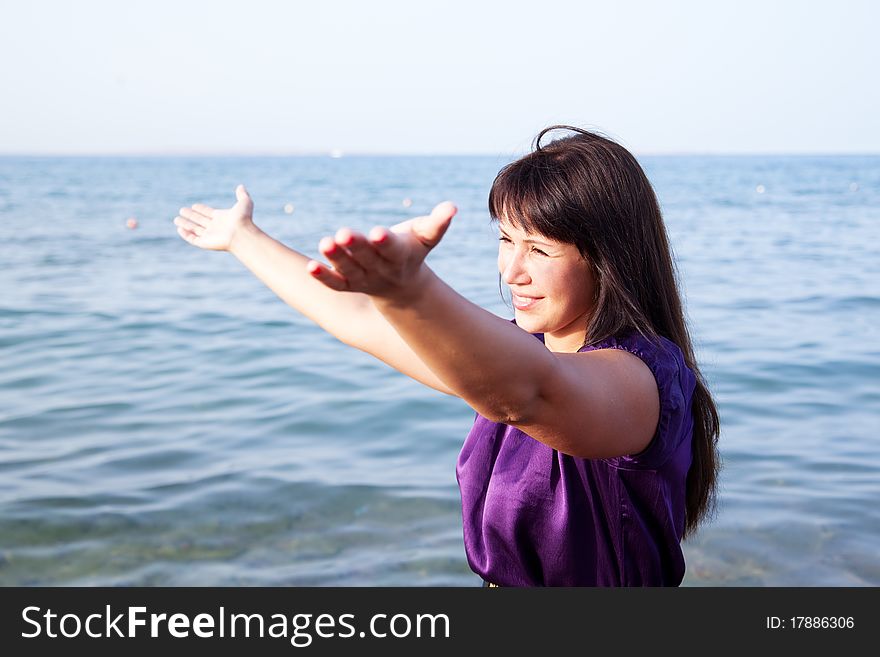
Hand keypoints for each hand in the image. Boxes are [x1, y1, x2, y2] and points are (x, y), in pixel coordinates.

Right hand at [173, 185, 254, 251]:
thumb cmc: (243, 219)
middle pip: (200, 221)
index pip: (208, 213)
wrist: (242, 234)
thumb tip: (241, 186)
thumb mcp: (244, 203)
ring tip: (176, 219)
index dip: (201, 210)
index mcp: (222, 218)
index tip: (194, 206)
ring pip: (194, 230)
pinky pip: (193, 239)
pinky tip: (179, 229)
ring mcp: (210, 236)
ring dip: (185, 224)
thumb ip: (242, 195)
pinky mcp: (205, 243)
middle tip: (182, 210)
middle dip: (191, 216)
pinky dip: (185, 235)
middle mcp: (215, 227)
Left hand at [308, 201, 456, 299]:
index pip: (393, 249)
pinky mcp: (348, 284)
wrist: (401, 285)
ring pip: (348, 270)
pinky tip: (309, 267)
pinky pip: (335, 283)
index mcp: (400, 256)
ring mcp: (364, 279)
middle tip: (343, 233)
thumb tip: (453, 206)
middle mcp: (381, 270)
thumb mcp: (426, 235)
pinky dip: (323, 277)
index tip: (377, 232)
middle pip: (367, 259)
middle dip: (356, 246)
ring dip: (335, 258)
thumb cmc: (412, 248)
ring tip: (324, 243)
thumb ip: (438, 222)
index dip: (385, 242)